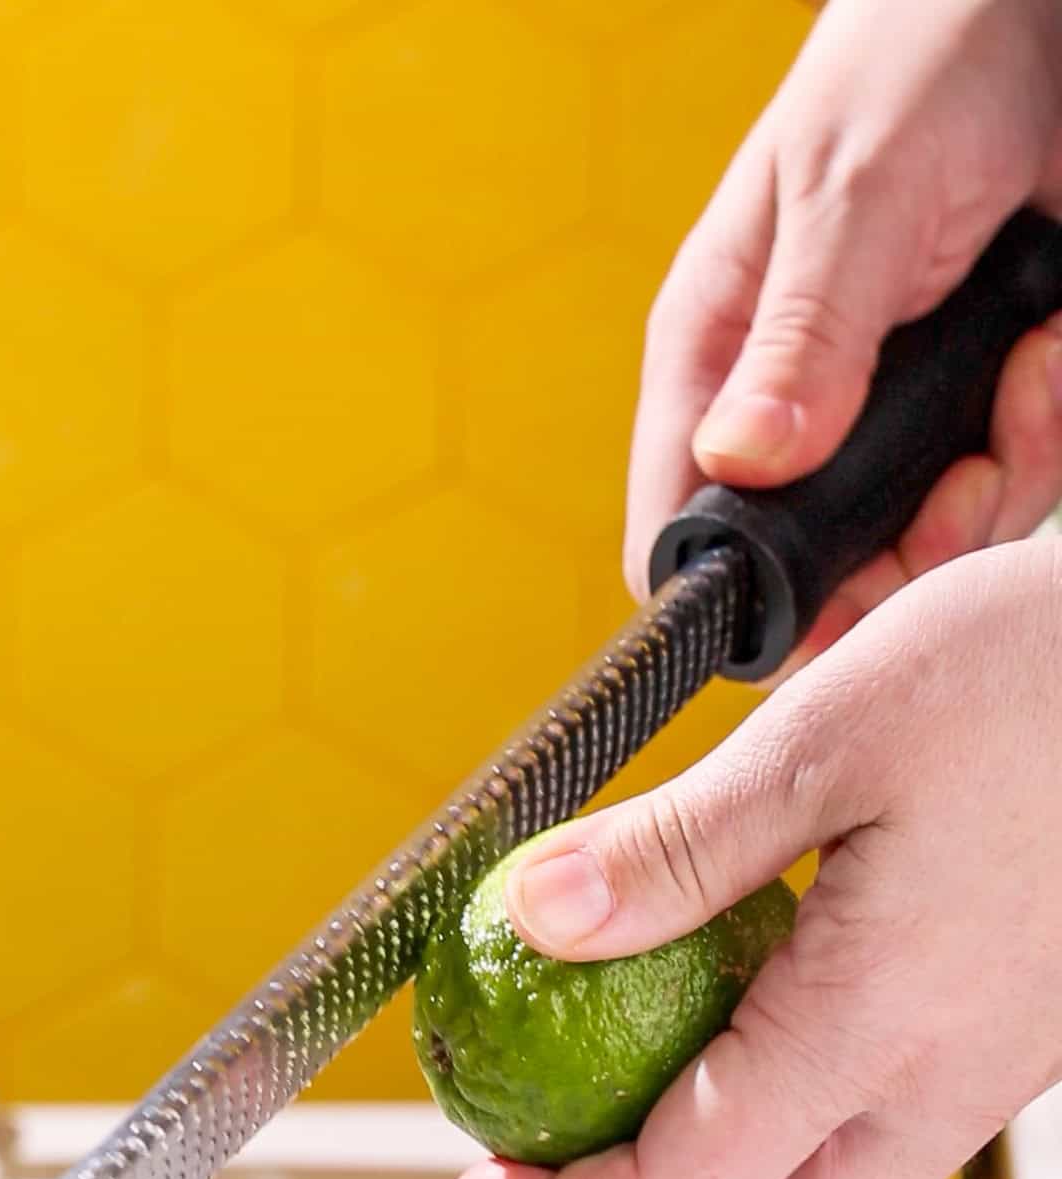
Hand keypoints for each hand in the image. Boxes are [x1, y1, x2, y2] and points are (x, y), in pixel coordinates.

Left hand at [448, 541, 1061, 1178]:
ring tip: (641, 1103)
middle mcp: (944, 1086)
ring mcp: (991, 1078)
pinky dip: (798, 1133)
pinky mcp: (1015, 1047)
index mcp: (878, 1023)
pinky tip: (749, 1027)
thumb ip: (675, 849)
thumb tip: (534, 914)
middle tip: (564, 1171)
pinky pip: (892, 1141)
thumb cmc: (1036, 678)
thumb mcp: (825, 735)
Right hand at [626, 0, 1061, 673]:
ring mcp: (882, 418)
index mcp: (715, 361)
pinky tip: (1051, 350)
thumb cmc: (919, 63)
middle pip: (824, 573)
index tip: (837, 594)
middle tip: (969, 476)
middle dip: (911, 549)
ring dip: (1001, 478)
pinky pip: (1007, 482)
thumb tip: (742, 462)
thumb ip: (805, 336)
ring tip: (1034, 365)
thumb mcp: (854, 197)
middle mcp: (792, 409)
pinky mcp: (968, 409)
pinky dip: (1046, 434)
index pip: (680, 531)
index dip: (745, 595)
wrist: (1038, 21)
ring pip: (926, 542)